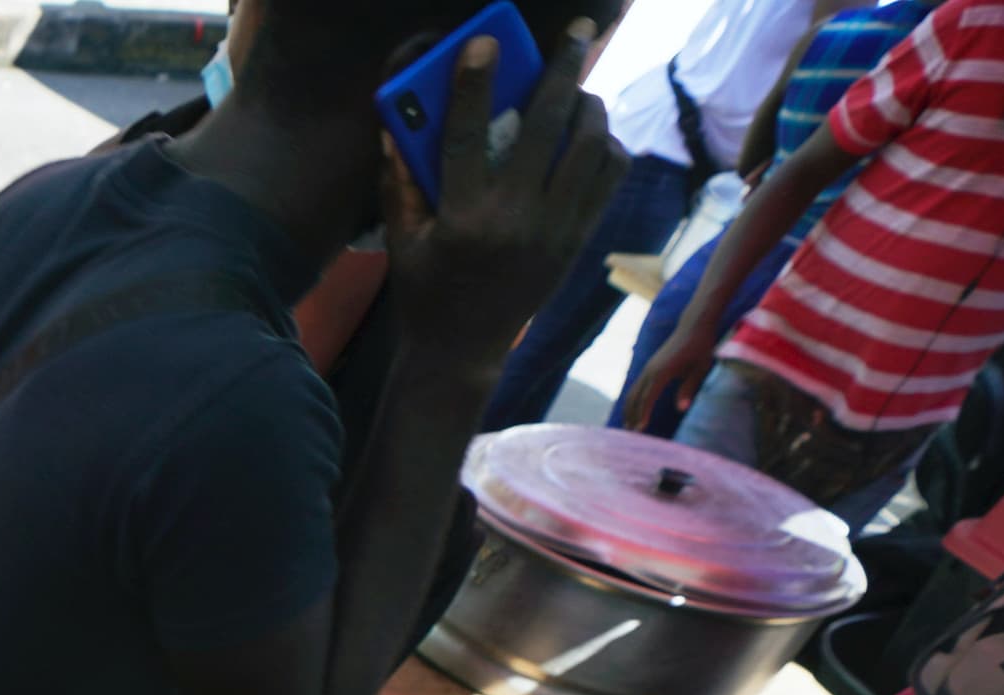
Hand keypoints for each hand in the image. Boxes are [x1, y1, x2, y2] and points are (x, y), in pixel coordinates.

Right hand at [383, 30, 624, 368]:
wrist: (462, 351)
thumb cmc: (424, 291)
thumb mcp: (402, 240)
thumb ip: (399, 182)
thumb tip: (396, 126)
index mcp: (461, 218)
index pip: (466, 136)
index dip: (474, 85)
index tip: (484, 43)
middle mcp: (513, 220)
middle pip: (547, 127)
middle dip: (564, 71)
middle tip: (577, 34)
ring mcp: (553, 230)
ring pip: (589, 147)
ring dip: (590, 105)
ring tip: (581, 89)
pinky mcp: (577, 240)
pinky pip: (607, 177)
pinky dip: (606, 145)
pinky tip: (592, 133)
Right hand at [625, 318, 721, 431]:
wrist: (693, 325)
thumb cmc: (701, 346)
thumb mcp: (700, 368)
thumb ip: (689, 388)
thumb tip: (681, 409)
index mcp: (662, 372)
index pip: (647, 398)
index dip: (643, 414)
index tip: (640, 430)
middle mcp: (650, 370)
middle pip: (635, 397)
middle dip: (632, 416)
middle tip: (631, 435)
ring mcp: (648, 368)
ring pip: (633, 392)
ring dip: (629, 409)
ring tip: (629, 426)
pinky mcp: (650, 367)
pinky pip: (637, 387)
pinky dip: (633, 400)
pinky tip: (634, 410)